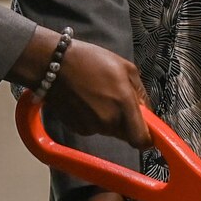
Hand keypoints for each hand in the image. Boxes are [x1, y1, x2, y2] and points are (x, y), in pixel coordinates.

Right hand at [32, 35, 149, 147]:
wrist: (54, 65)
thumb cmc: (90, 60)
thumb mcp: (125, 67)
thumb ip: (141, 92)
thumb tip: (146, 110)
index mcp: (124, 105)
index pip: (141, 140)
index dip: (146, 139)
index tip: (147, 132)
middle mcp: (109, 121)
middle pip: (126, 134)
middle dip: (126, 121)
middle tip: (117, 100)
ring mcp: (92, 127)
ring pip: (109, 130)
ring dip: (109, 119)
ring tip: (98, 95)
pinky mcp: (77, 129)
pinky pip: (93, 128)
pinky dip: (93, 119)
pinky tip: (85, 100)